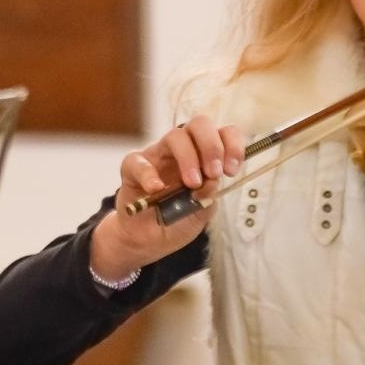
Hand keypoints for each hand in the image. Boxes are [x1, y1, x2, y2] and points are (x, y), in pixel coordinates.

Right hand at [89, 115, 245, 281]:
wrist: (149, 240)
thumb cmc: (178, 219)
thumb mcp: (201, 211)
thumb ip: (208, 194)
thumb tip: (212, 179)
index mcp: (205, 156)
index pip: (223, 134)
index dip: (232, 145)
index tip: (231, 170)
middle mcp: (183, 150)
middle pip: (199, 125)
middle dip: (211, 145)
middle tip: (214, 172)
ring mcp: (158, 156)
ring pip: (175, 136)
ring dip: (188, 157)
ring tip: (192, 183)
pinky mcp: (133, 169)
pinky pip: (138, 162)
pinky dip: (149, 174)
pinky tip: (156, 189)